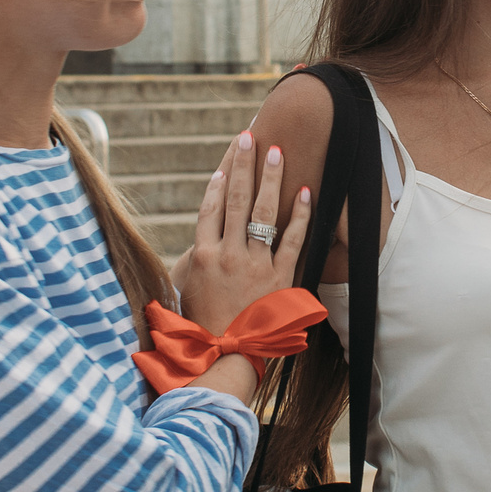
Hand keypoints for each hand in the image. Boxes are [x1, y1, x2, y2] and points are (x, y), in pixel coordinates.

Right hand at [175, 130, 311, 333]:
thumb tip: (195, 245)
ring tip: (275, 151)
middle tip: (248, 136)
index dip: (217, 184)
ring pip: (262, 212)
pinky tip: (305, 191)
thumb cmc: (201, 325)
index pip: (209, 209)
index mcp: (201, 256)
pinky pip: (292, 239)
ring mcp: (254, 264)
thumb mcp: (185, 290)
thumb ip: (191, 262)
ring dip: (269, 178)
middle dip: (242, 165)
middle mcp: (227, 255)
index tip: (224, 164)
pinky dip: (299, 214)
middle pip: (234, 199)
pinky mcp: (279, 277)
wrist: (224, 355)